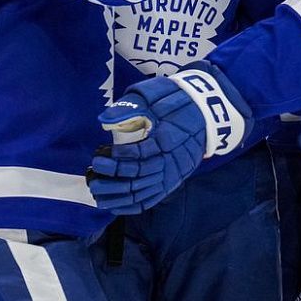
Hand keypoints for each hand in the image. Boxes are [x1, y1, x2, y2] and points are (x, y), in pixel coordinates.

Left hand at [87, 64, 248, 214]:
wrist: (207, 112)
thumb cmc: (178, 100)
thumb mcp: (156, 94)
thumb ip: (131, 106)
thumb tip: (105, 118)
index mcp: (169, 138)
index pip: (141, 154)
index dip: (119, 157)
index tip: (101, 153)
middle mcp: (172, 160)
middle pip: (140, 176)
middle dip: (113, 177)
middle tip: (93, 170)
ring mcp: (174, 173)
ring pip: (143, 192)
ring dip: (118, 195)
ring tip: (97, 191)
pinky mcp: (173, 181)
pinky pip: (151, 199)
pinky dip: (132, 205)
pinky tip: (114, 206)